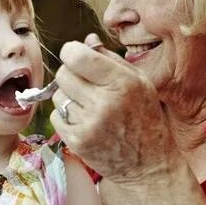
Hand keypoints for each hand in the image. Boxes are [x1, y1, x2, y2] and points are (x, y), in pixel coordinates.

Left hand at [49, 34, 180, 185]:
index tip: (76, 56)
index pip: (77, 56)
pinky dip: (66, 117)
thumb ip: (112, 59)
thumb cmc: (145, 118)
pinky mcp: (78, 141)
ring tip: (89, 107)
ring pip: (58, 96)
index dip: (71, 52)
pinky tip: (85, 122)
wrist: (149, 165)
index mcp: (123, 83)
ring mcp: (89, 124)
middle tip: (85, 84)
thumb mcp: (139, 82)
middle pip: (63, 74)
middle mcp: (105, 103)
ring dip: (69, 98)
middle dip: (70, 75)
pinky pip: (56, 116)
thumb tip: (86, 40)